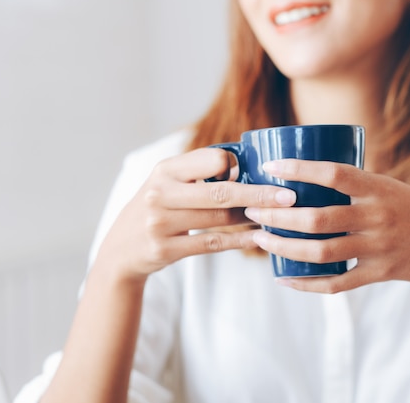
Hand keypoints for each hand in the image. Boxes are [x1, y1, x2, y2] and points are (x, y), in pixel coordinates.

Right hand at [94, 148, 295, 281]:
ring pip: (220, 219)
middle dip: (260, 194)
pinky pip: (213, 243)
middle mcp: (161, 192)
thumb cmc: (155, 210)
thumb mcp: (166, 183)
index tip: (257, 171)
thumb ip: (197, 172)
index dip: (237, 165)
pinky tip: (259, 238)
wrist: (119, 251)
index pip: (212, 158)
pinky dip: (239, 241)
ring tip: (278, 216)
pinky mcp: (165, 249)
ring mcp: (160, 222)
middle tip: (290, 196)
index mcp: (165, 169)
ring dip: (253, 218)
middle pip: (222, 191)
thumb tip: (244, 161)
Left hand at [244, 159, 409, 293]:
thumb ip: (354, 185)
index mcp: (378, 188)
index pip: (333, 173)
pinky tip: (285, 280)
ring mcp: (378, 248)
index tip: (270, 166)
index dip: (299, 169)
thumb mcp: (389, 186)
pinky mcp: (380, 273)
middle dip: (279, 214)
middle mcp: (376, 217)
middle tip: (253, 209)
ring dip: (285, 247)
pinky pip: (337, 284)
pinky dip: (307, 284)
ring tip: (260, 239)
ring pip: (322, 252)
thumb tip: (310, 178)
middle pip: (317, 218)